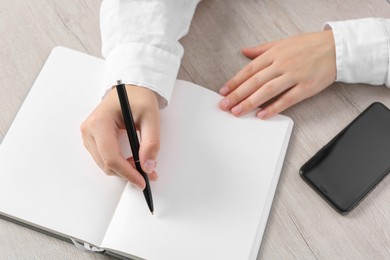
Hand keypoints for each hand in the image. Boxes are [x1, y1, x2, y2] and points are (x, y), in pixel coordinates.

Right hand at [81, 85, 159, 189]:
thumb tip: (148, 165)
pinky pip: (104, 159)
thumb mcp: (151, 117)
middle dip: (128, 172)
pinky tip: (131, 160)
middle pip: (106, 164)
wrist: (130, 89)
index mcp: (100, 122)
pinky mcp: (92, 139)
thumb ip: (151, 142)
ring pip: (104, 164)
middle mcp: (89, 130)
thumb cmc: (138, 98)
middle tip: (149, 173)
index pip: (110, 157)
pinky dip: (119, 164)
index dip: (127, 172)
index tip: (142, 180)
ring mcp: (88, 135)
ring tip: (142, 165)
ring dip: (124, 169)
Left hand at [219, 30, 335, 118]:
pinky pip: (287, 100)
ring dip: (250, 102)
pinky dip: (273, 108)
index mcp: (274, 54)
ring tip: (237, 112)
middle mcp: (282, 64)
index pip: (249, 69)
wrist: (337, 48)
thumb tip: (244, 52)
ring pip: (267, 91)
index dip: (235, 81)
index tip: (223, 91)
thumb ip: (262, 49)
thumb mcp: (283, 42)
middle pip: (255, 82)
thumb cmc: (309, 45)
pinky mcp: (306, 88)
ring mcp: (294, 76)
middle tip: (224, 105)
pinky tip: (262, 115)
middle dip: (237, 94)